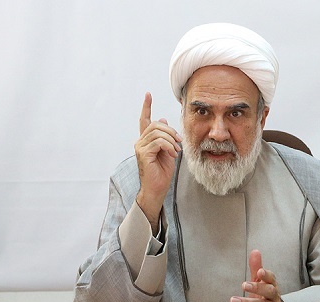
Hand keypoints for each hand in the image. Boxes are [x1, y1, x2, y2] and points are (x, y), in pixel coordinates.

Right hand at [135, 92, 181, 232]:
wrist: (157, 188)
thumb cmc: (162, 172)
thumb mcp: (168, 151)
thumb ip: (165, 137)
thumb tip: (163, 119)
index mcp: (146, 140)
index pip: (144, 120)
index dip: (146, 106)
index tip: (148, 94)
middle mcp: (140, 142)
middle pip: (156, 125)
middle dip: (171, 131)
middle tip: (179, 143)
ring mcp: (140, 148)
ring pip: (158, 133)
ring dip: (171, 140)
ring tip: (176, 151)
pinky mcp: (143, 154)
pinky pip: (159, 142)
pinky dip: (169, 147)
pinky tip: (172, 154)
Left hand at [228, 250, 295, 301]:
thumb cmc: (265, 295)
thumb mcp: (261, 281)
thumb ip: (257, 267)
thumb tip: (255, 251)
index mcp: (272, 284)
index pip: (272, 278)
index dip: (266, 275)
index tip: (259, 272)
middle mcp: (274, 296)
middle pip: (269, 291)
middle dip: (257, 288)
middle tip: (244, 285)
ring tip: (233, 300)